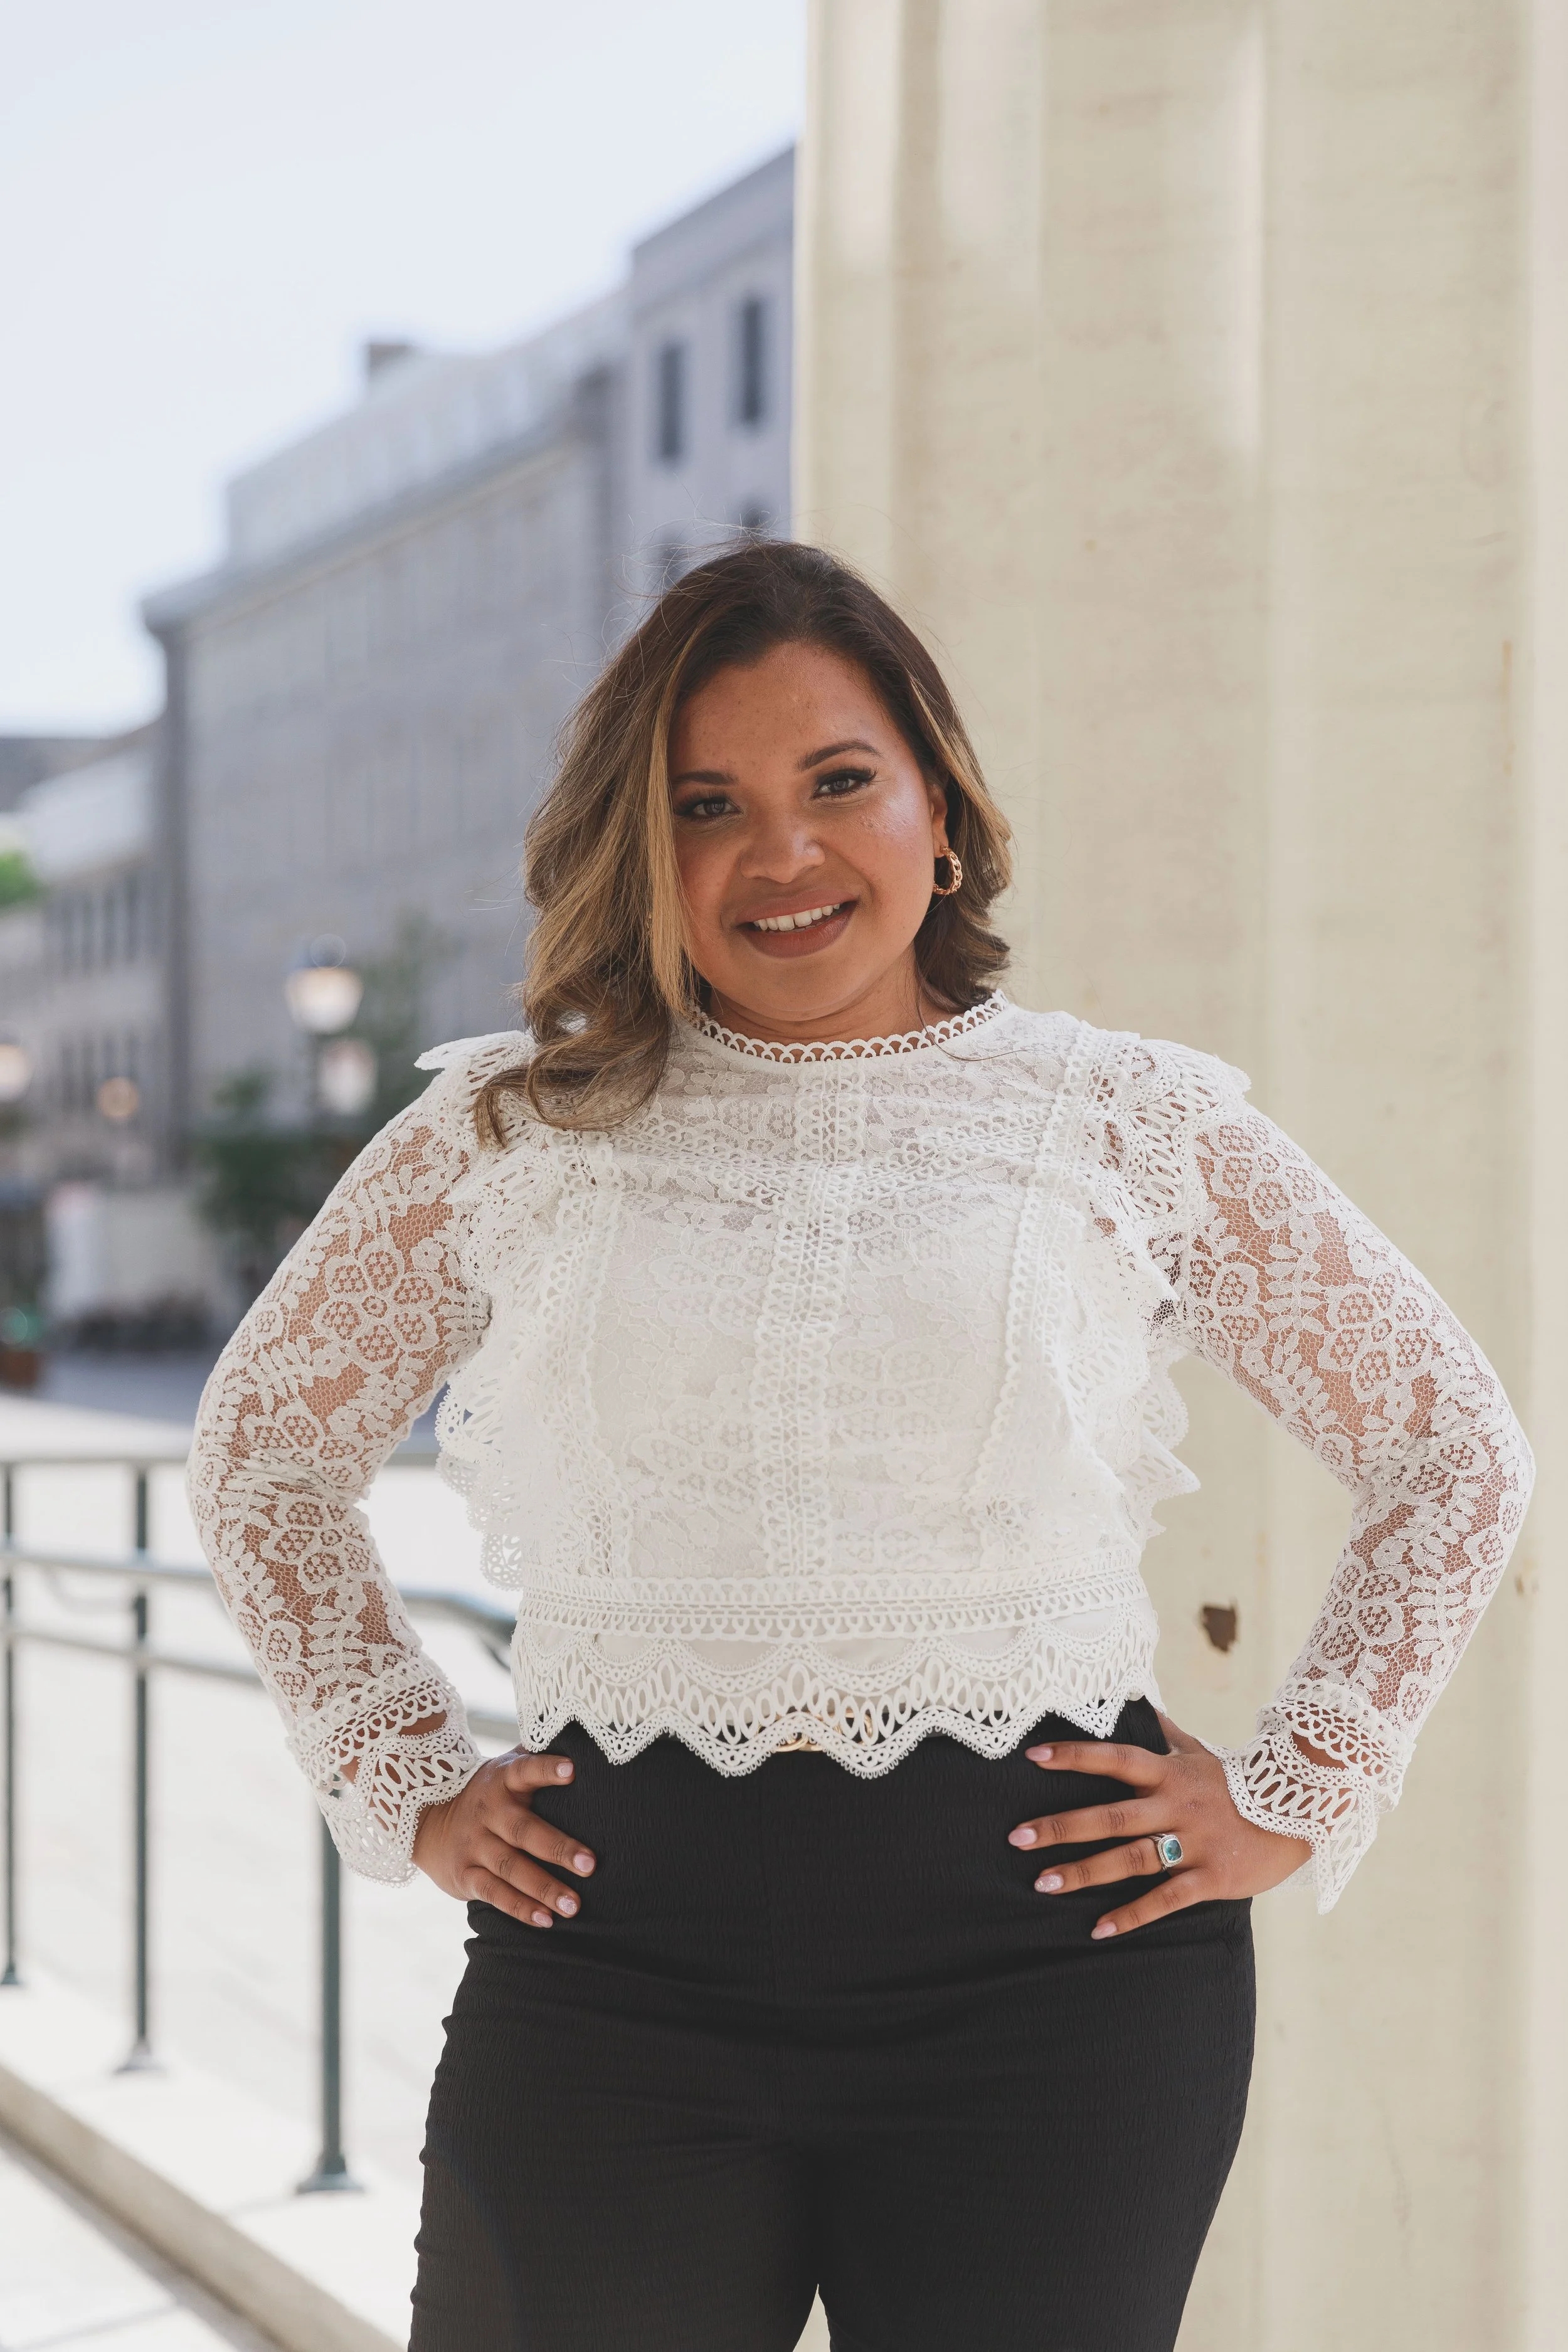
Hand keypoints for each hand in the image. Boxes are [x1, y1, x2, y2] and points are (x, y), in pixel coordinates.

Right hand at [413, 1745, 595, 1927]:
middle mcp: (488, 1812)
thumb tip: (579, 1734)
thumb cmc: (488, 1793)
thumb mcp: (504, 1769)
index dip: (547, 1769)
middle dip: (558, 1848)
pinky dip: (520, 1908)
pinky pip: (494, 1893)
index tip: (573, 1769)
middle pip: (524, 1830)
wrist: (425, 1819)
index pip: (526, 1770)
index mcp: (502, 1780)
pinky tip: (546, 1921)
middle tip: (591, 1864)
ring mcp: (474, 1845)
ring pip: (511, 1868)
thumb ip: (536, 1756)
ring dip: (544, 1888)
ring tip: (574, 1905)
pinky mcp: (465, 1874)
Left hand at [1007, 1712, 1310, 1938]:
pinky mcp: (1212, 1877)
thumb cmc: (1244, 1783)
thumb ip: (1170, 1737)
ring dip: (1085, 1873)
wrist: (1305, 1810)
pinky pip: (1165, 1898)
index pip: (1114, 1759)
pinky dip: (1132, 1915)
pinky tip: (1099, 1929)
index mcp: (1171, 1773)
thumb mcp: (1204, 1754)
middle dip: (1061, 1826)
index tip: (1032, 1756)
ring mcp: (1194, 1843)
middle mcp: (1176, 1806)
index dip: (1074, 1757)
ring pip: (1130, 1858)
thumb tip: (1145, 1705)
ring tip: (1042, 1884)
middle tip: (1017, 1838)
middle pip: (1110, 1816)